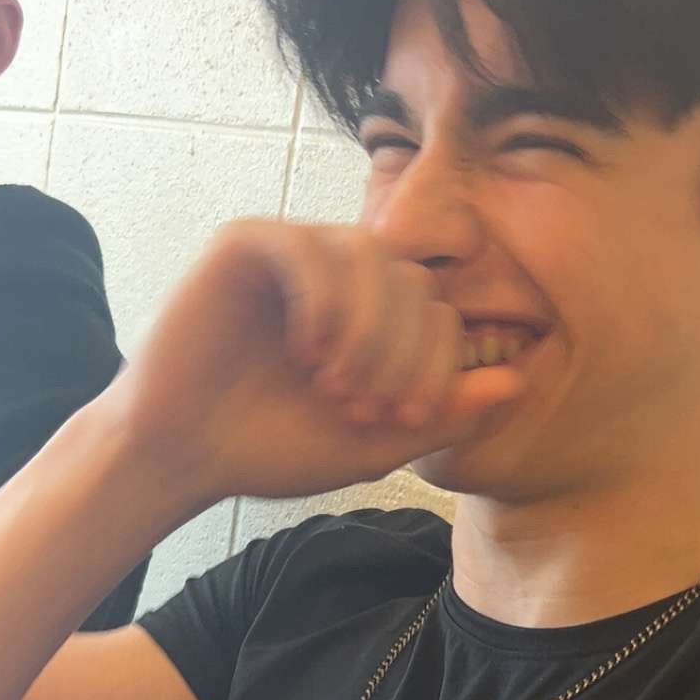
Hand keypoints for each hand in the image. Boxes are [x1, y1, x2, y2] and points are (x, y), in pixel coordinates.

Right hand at [112, 221, 525, 503]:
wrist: (182, 455)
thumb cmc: (271, 448)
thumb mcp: (373, 442)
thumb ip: (444, 414)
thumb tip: (518, 382)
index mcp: (374, 316)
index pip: (437, 312)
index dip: (435, 364)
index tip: (403, 418)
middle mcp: (340, 276)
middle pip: (411, 280)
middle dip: (401, 351)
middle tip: (365, 407)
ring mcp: (294, 254)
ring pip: (368, 256)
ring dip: (365, 328)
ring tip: (335, 385)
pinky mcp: (245, 244)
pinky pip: (307, 246)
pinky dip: (321, 300)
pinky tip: (306, 351)